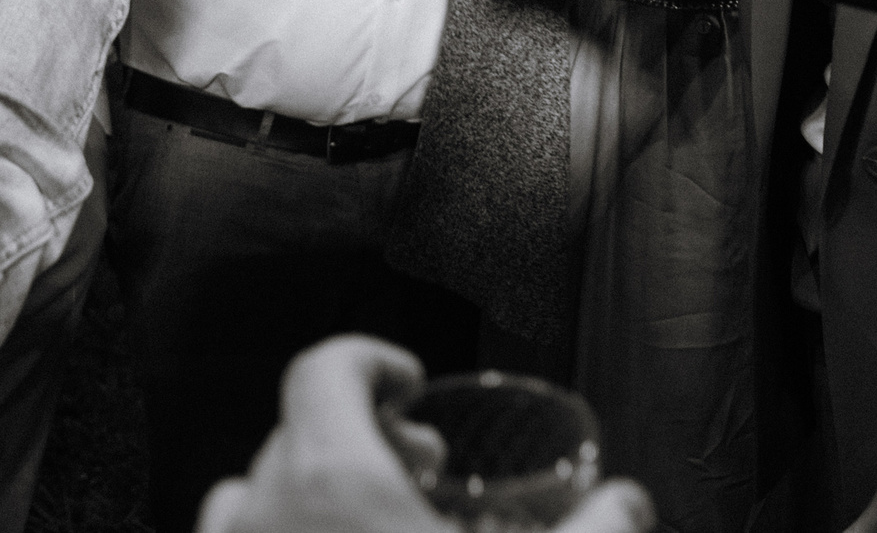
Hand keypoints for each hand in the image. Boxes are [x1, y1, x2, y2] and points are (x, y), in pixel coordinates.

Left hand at [194, 336, 652, 532]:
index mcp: (330, 483)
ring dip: (306, 495)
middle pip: (293, 434)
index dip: (370, 360)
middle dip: (358, 434)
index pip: (322, 371)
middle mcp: (258, 519)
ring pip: (250, 501)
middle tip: (420, 471)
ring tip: (372, 531)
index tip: (409, 387)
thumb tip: (627, 503)